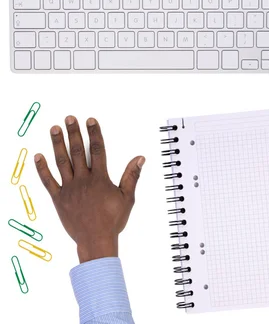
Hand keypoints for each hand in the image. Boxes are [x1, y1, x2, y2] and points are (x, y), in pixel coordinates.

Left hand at [34, 116, 144, 262]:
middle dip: (74, 133)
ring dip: (57, 144)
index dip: (94, 134)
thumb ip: (131, 176)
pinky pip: (48, 181)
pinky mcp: (59, 199)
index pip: (97, 150)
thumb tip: (139, 158)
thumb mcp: (127, 198)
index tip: (90, 121)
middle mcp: (83, 180)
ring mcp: (69, 189)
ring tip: (55, 129)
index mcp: (100, 179)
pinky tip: (38, 156)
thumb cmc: (112, 220)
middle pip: (77, 152)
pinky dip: (42, 169)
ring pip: (62, 162)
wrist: (95, 240)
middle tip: (70, 118)